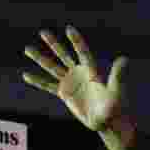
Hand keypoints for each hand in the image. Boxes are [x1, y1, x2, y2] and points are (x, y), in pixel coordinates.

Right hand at [23, 27, 136, 149]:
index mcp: (91, 71)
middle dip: (54, 44)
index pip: (82, 53)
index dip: (76, 42)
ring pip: (53, 68)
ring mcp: (71, 83)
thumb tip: (124, 59)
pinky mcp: (65, 94)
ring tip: (27, 49)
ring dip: (40, 59)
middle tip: (43, 32)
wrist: (107, 120)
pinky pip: (48, 86)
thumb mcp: (116, 90)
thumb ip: (118, 75)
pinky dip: (38, 81)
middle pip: (64, 55)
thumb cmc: (116, 106)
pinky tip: (26, 75)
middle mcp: (79, 74)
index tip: (68, 29)